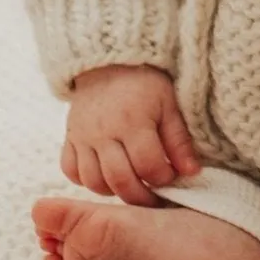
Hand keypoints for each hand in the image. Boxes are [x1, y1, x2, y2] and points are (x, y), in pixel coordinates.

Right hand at [62, 64, 201, 205]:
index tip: (171, 176)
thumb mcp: (169, 104)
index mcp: (133, 122)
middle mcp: (103, 132)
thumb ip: (179, 141)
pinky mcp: (69, 138)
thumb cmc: (145, 83)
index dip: (163, 178)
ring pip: (93, 181)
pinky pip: (70, 171)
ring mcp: (82, 136)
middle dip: (140, 196)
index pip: (147, 165)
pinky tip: (105, 177)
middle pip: (119, 180)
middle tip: (154, 197)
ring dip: (114, 192)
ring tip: (132, 186)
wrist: (108, 62)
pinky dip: (86, 181)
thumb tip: (191, 173)